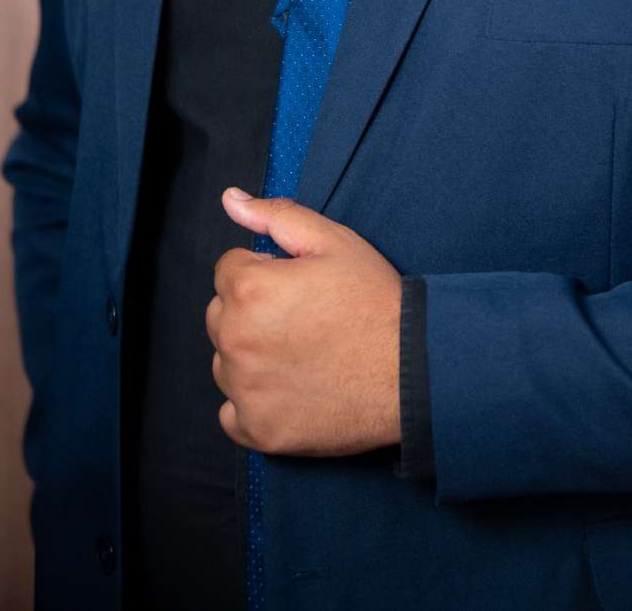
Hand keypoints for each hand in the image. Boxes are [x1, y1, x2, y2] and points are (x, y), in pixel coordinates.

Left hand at [207, 187, 402, 456]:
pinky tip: (292, 387)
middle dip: (250, 311)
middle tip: (302, 318)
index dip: (265, 272)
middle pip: (219, 315)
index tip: (298, 287)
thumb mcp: (333, 241)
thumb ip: (276, 216)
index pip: (228, 270)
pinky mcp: (258, 430)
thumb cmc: (373, 301)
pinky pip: (232, 412)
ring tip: (301, 353)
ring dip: (251, 356)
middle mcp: (236, 340)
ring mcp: (245, 391)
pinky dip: (254, 402)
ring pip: (225, 363)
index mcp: (249, 290)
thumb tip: (230, 200)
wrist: (411, 370)